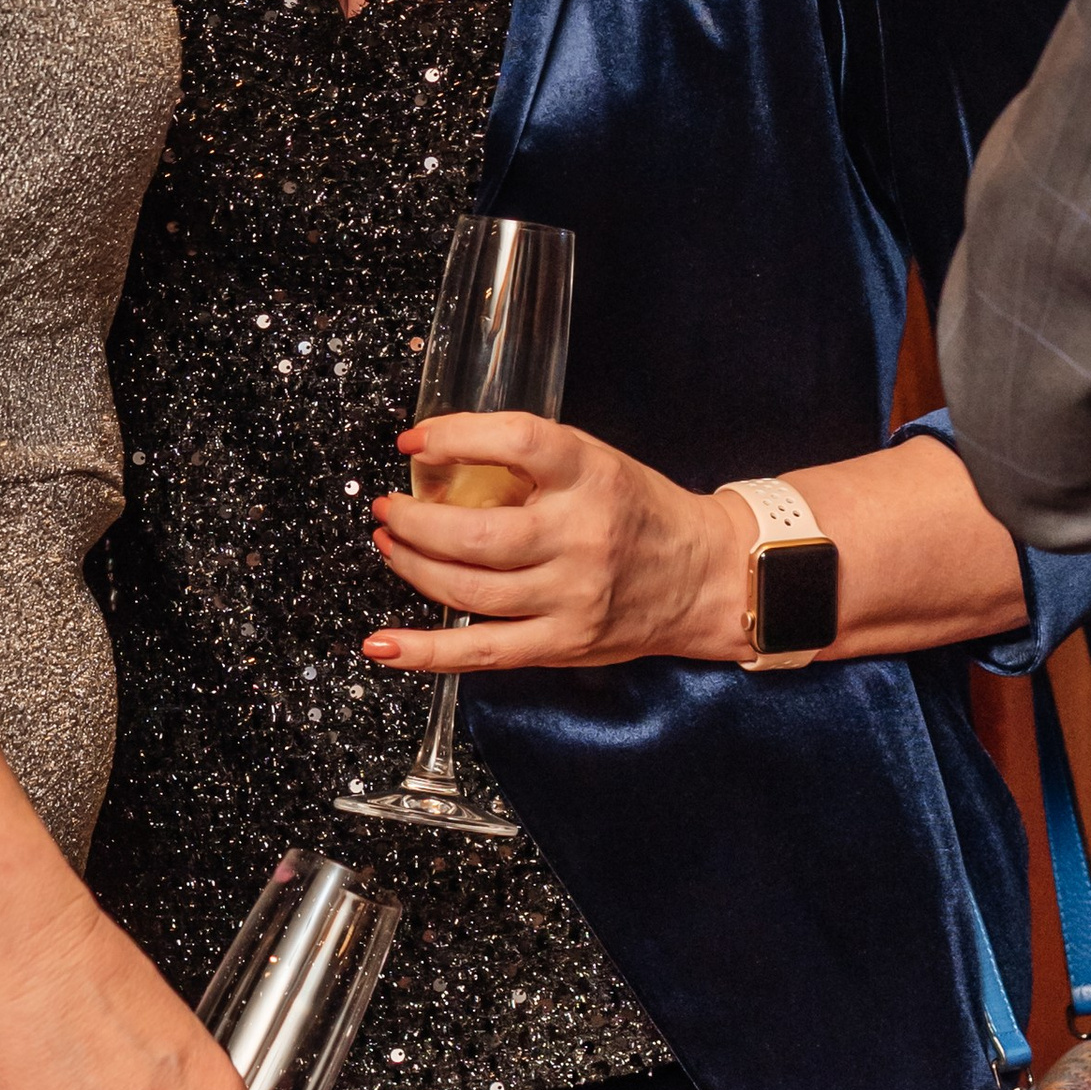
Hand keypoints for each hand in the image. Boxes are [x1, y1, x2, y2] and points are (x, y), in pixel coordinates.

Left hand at [364, 411, 746, 675]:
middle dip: (411, 521)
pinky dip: (425, 652)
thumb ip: (527, 460)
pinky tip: (383, 645)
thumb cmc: (639, 510)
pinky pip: (481, 652)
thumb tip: (436, 459)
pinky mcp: (564, 642)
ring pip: (467, 590)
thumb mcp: (594, 462)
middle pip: (475, 534)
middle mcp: (581, 536)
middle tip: (386, 507)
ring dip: (411, 566)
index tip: (413, 442)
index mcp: (591, 476)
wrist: (707, 575)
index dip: (455, 436)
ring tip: (389, 544)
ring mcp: (572, 596)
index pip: (517, 443)